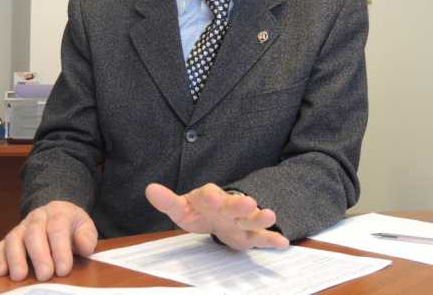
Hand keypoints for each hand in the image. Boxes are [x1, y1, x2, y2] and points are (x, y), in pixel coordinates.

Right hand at [0, 200, 97, 281]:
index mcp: (58, 212)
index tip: (64, 270)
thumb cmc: (72, 228)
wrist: (57, 216)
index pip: (58, 228)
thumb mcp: (85, 228)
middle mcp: (37, 217)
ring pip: (13, 239)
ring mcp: (20, 227)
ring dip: (16, 258)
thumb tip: (84, 247)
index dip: (60, 249)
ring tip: (20, 276)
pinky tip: (0, 272)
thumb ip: (86, 237)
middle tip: (45, 275)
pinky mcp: (8, 240)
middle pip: (34, 233)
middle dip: (39, 255)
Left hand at [145, 182, 289, 250]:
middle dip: (239, 206)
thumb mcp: (181, 207)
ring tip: (271, 216)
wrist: (219, 214)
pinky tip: (282, 243)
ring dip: (260, 218)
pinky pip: (261, 237)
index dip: (209, 196)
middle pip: (233, 205)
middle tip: (249, 203)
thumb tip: (149, 189)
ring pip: (251, 219)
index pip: (208, 195)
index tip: (212, 197)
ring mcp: (240, 221)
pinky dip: (272, 240)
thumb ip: (167, 201)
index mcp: (209, 199)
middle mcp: (227, 207)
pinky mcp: (249, 235)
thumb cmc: (199, 211)